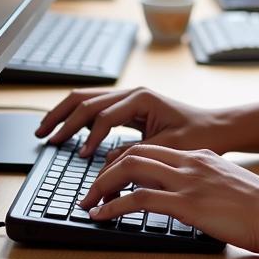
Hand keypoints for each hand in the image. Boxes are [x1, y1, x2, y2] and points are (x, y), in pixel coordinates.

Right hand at [35, 87, 217, 161]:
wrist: (215, 128)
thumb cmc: (197, 136)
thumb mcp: (165, 148)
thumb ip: (133, 154)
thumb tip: (103, 164)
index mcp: (141, 99)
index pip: (103, 116)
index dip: (89, 137)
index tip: (82, 157)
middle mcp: (132, 93)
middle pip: (86, 100)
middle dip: (62, 118)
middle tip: (43, 137)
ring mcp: (130, 98)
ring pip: (87, 99)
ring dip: (64, 114)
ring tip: (45, 131)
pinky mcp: (130, 107)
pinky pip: (97, 107)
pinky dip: (78, 117)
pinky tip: (67, 131)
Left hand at [79, 144, 258, 253]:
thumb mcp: (227, 186)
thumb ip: (205, 186)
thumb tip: (188, 200)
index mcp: (200, 156)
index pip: (152, 150)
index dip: (125, 162)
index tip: (110, 180)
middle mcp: (190, 162)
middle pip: (135, 153)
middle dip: (106, 170)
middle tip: (90, 190)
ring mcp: (187, 180)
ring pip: (131, 169)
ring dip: (102, 185)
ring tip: (87, 202)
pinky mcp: (186, 203)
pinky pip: (139, 198)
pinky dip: (113, 205)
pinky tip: (101, 215)